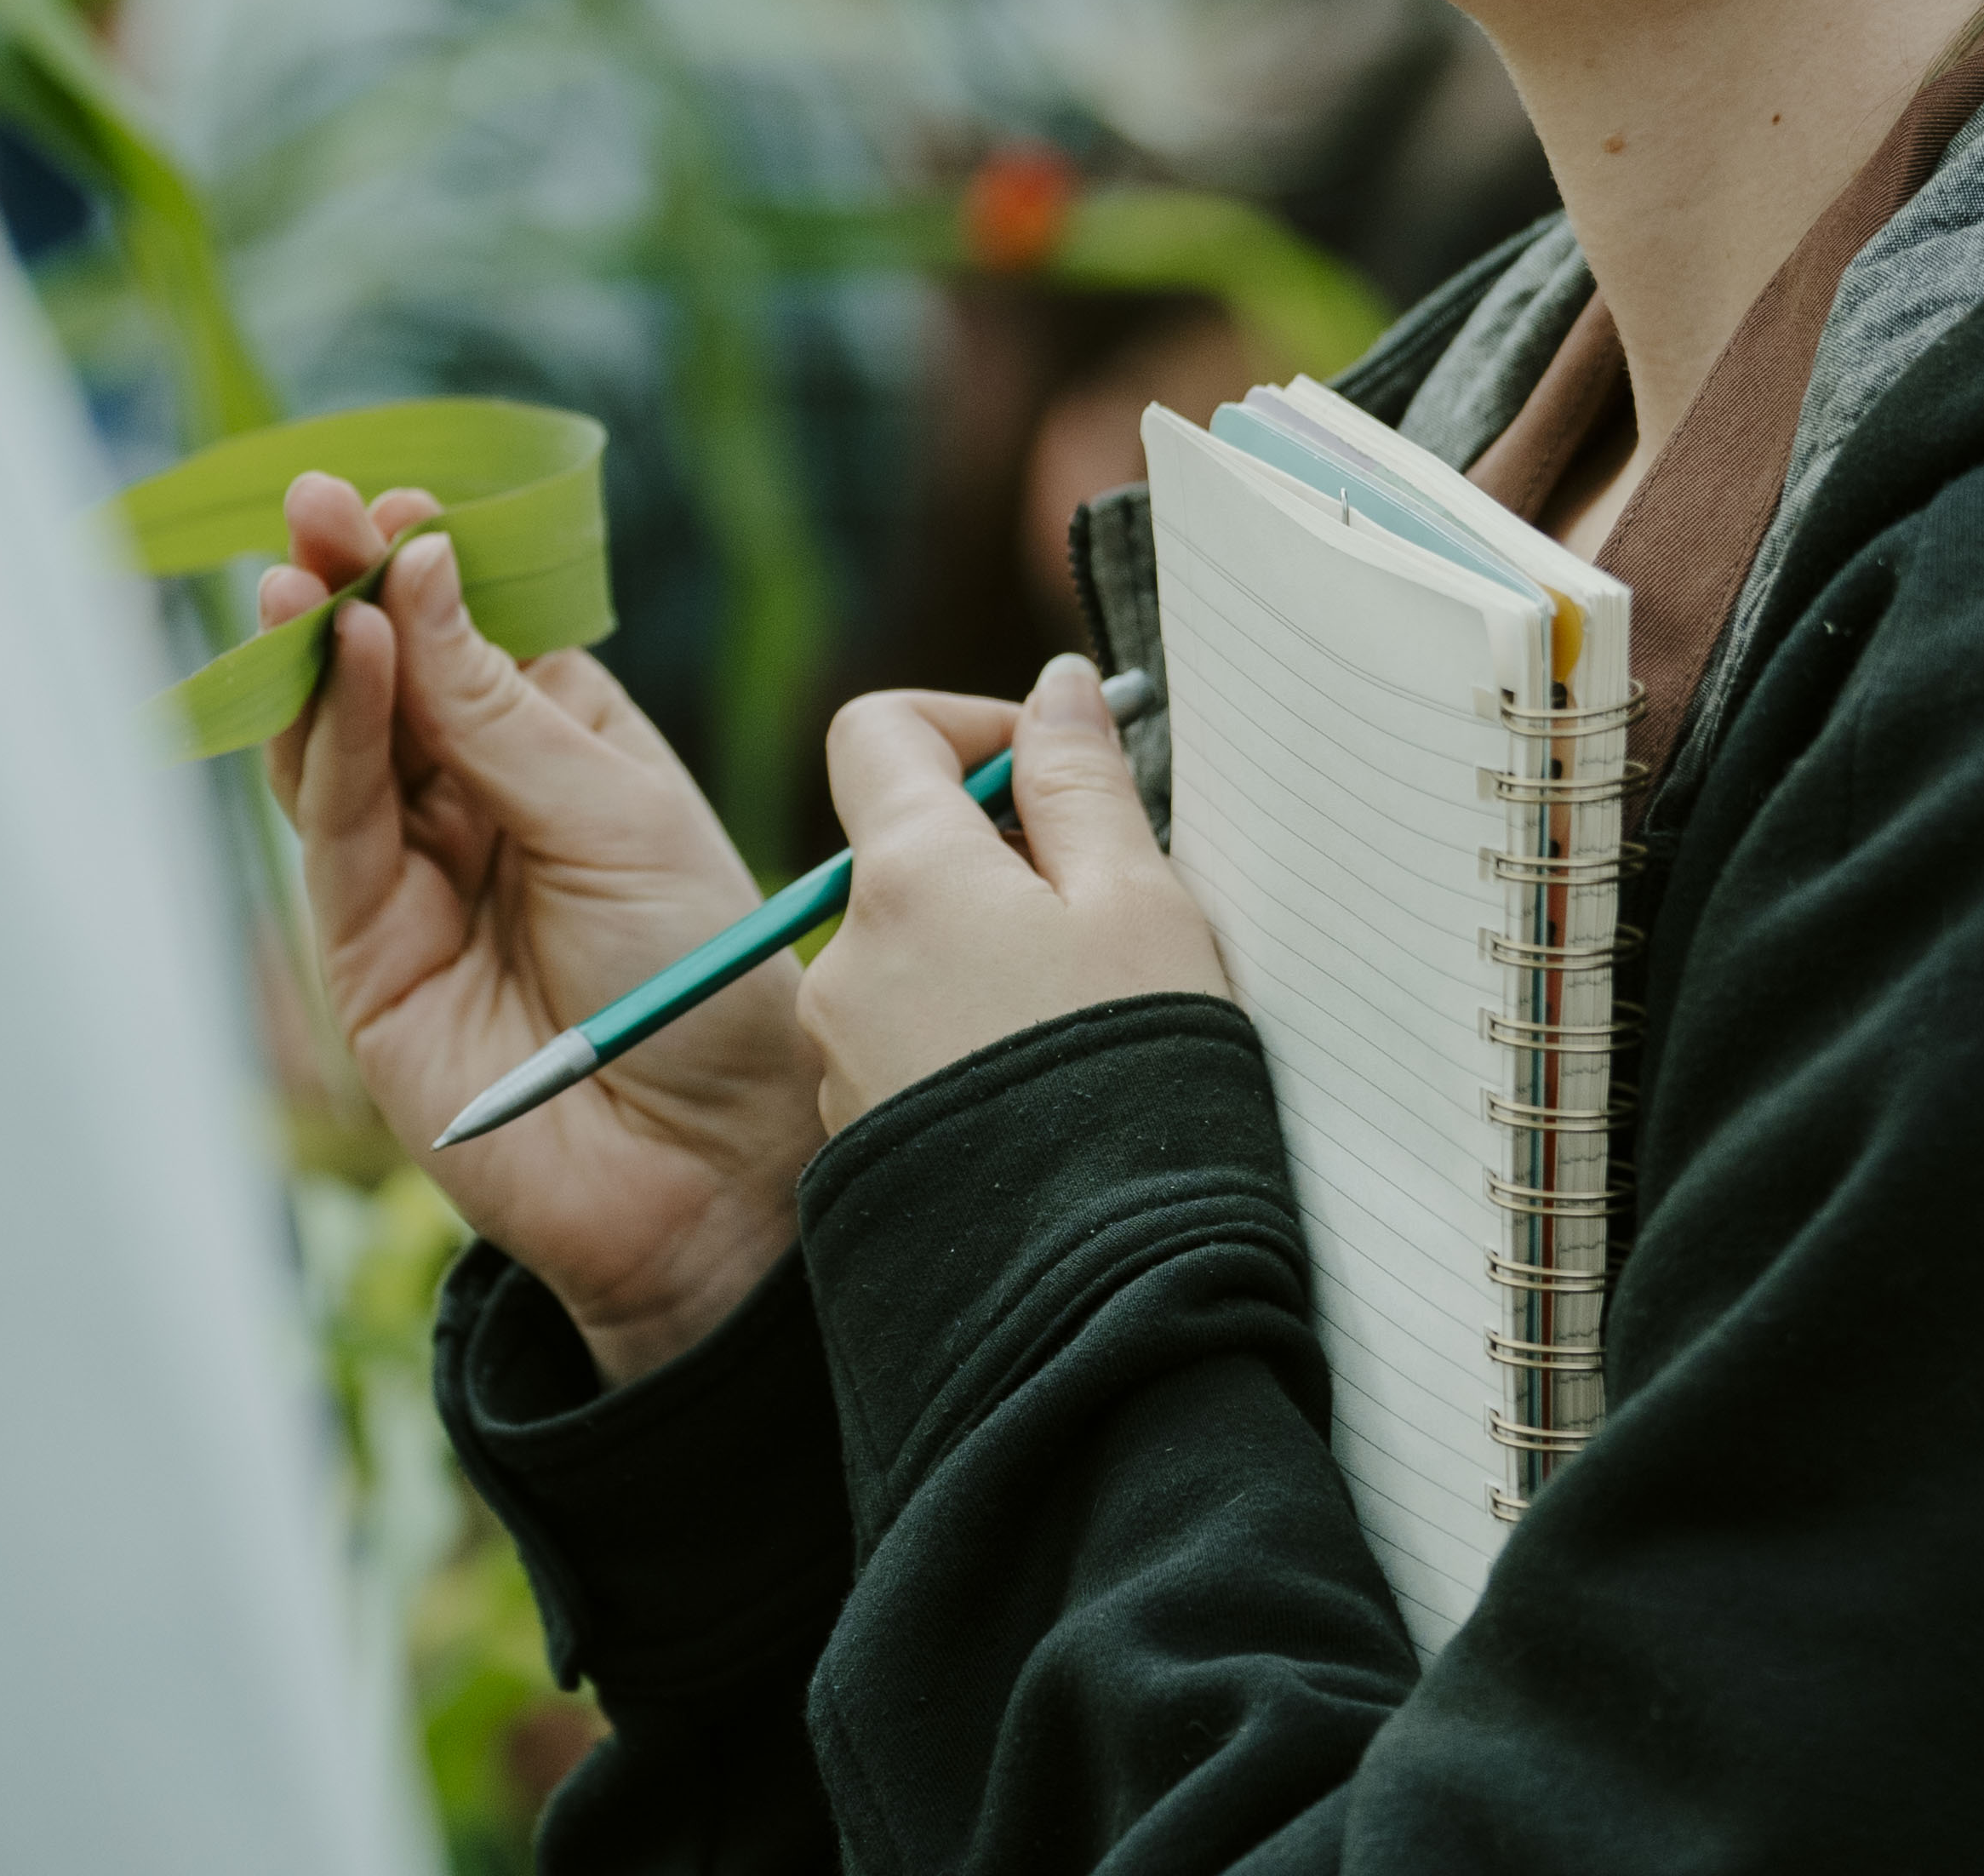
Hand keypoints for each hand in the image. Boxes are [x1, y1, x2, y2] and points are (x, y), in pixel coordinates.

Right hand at [263, 477, 820, 1380]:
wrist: (711, 1166)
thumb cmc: (706, 981)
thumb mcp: (621, 814)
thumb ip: (503, 709)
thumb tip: (420, 571)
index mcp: (556, 752)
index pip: (469, 637)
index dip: (427, 569)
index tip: (396, 502)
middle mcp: (473, 809)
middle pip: (386, 681)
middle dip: (346, 591)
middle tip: (314, 505)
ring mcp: (410, 884)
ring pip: (340, 750)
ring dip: (316, 659)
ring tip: (304, 576)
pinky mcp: (365, 963)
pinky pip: (336, 838)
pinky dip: (333, 747)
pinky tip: (343, 666)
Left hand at [800, 655, 1231, 1130]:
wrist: (1096, 1293)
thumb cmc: (1136, 1079)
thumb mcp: (1140, 903)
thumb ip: (1083, 782)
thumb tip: (1053, 689)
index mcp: (907, 879)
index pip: (878, 730)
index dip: (967, 727)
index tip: (1056, 771)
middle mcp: (845, 961)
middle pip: (906, 854)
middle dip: (1004, 862)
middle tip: (1115, 915)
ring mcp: (842, 1057)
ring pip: (914, 955)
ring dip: (991, 957)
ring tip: (1096, 1019)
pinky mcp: (861, 1136)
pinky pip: (910, 1044)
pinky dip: (972, 1038)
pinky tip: (1056, 1091)